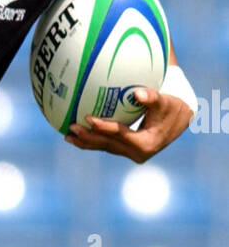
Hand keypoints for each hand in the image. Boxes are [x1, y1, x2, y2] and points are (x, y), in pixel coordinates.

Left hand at [64, 87, 193, 162]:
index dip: (104, 127)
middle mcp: (137, 153)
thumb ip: (152, 98)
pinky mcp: (125, 151)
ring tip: (67, 135)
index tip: (88, 118)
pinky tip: (76, 136)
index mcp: (146, 144)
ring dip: (86, 142)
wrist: (179, 121)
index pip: (120, 135)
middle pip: (108, 145)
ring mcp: (130, 153)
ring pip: (104, 148)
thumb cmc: (172, 108)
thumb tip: (138, 93)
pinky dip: (92, 141)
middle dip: (88, 137)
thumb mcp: (166, 102)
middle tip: (71, 127)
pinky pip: (105, 146)